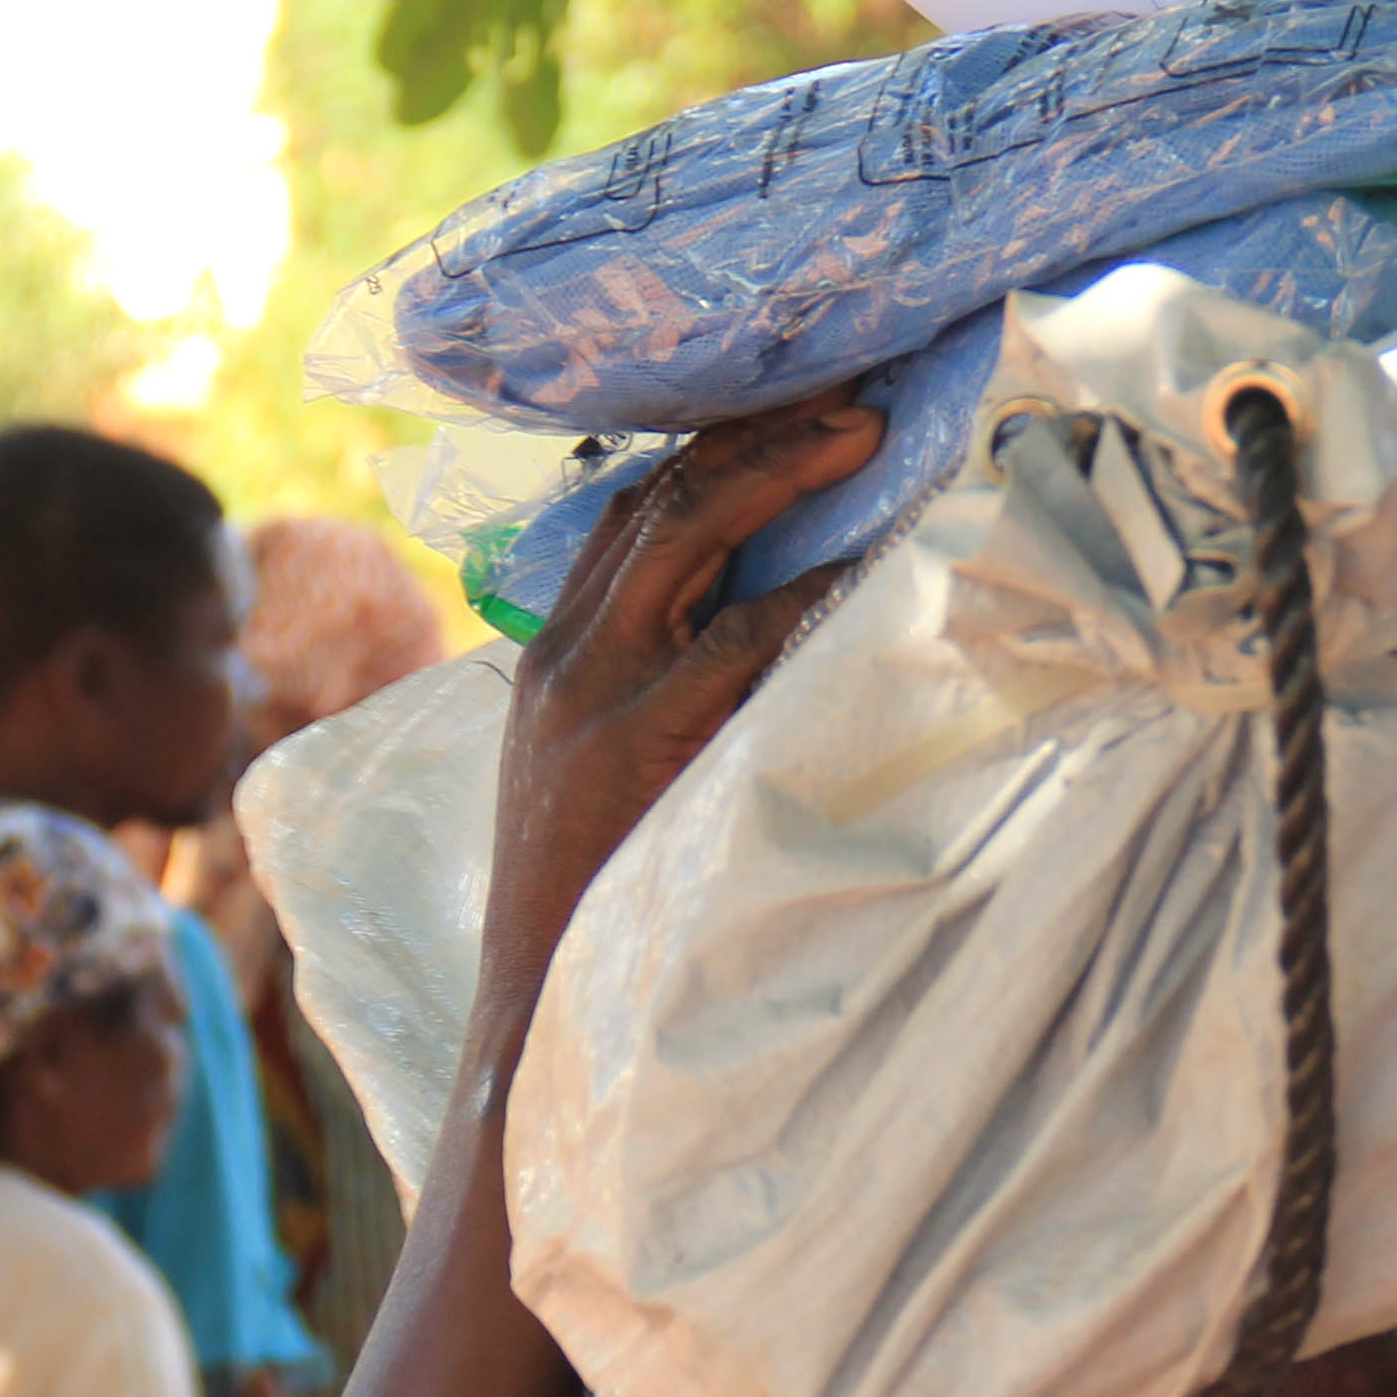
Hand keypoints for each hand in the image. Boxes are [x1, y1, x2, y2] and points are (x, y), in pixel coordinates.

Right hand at [491, 403, 883, 925]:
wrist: (531, 1009)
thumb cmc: (593, 910)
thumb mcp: (604, 787)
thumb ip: (661, 709)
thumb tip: (764, 656)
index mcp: (555, 656)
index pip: (627, 512)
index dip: (715, 448)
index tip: (797, 405)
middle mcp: (567, 653)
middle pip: (658, 494)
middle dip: (759, 429)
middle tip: (853, 387)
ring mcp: (597, 690)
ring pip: (683, 532)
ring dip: (781, 469)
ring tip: (863, 432)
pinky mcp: (638, 740)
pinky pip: (734, 639)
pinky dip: (804, 593)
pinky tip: (865, 563)